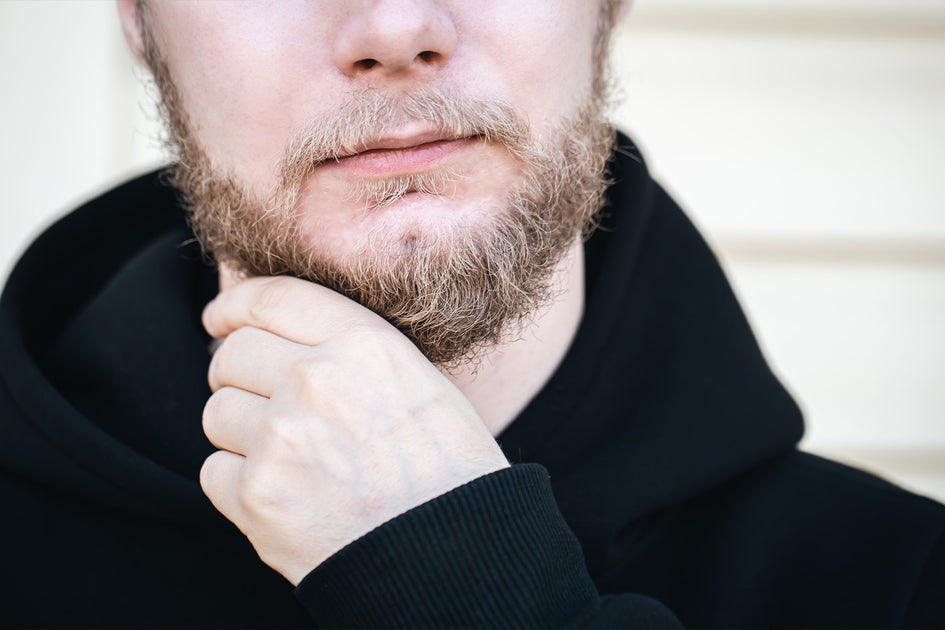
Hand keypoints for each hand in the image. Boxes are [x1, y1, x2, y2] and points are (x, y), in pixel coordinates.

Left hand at [199, 276, 509, 584]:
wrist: (452, 557)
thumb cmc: (448, 472)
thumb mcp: (422, 385)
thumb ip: (352, 349)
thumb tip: (280, 333)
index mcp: (365, 344)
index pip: (273, 298)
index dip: (236, 305)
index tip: (220, 318)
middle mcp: (318, 380)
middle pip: (233, 354)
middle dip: (237, 375)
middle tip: (264, 403)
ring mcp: (283, 438)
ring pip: (217, 411)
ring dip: (241, 432)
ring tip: (291, 459)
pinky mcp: (257, 496)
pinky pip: (214, 470)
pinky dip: (239, 484)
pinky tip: (287, 495)